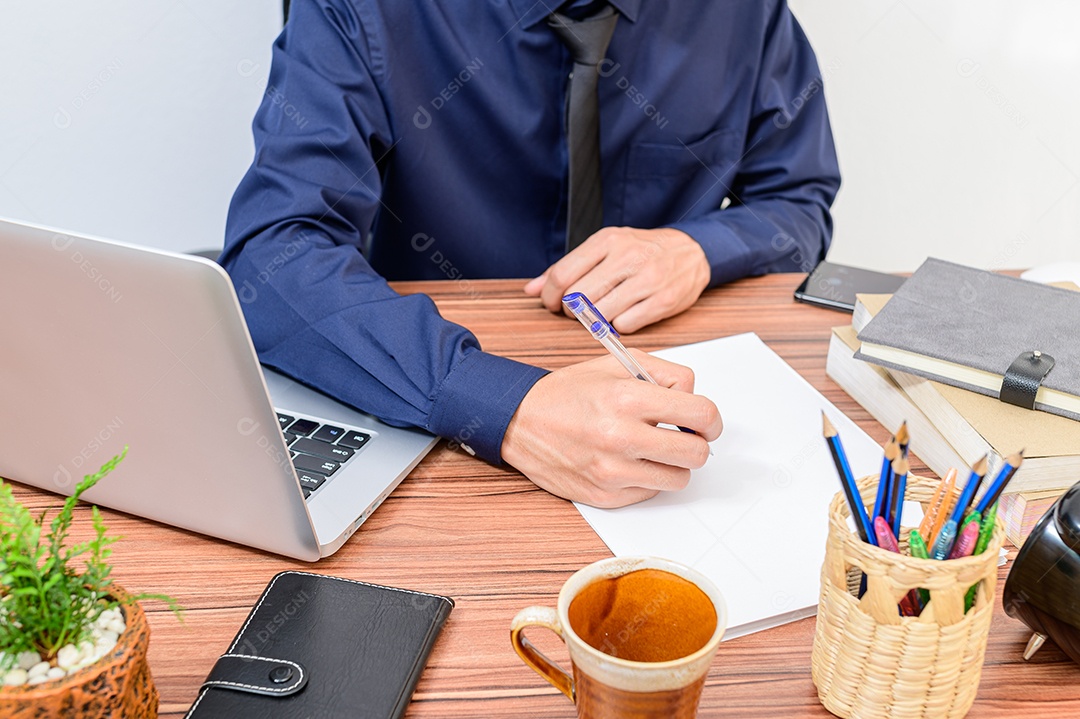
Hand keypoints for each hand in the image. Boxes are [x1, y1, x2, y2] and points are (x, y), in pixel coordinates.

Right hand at [501, 350, 722, 507]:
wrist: (520, 422)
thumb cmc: (569, 392)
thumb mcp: (616, 364)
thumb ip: (664, 374)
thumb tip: (694, 400)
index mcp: (626, 398)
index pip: (701, 414)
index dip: (711, 419)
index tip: (705, 422)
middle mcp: (620, 437)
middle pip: (696, 453)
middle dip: (695, 443)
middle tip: (681, 436)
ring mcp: (612, 472)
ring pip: (678, 479)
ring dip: (672, 464)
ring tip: (652, 449)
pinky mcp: (605, 496)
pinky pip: (650, 493)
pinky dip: (646, 478)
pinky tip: (627, 462)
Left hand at [523, 227, 710, 333]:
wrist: (691, 252)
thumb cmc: (642, 251)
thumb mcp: (605, 248)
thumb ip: (566, 268)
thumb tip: (531, 289)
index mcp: (608, 240)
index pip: (564, 275)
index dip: (551, 296)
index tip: (552, 303)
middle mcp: (628, 257)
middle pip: (579, 298)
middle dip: (571, 311)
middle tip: (577, 311)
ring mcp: (647, 280)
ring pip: (600, 315)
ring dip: (594, 321)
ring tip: (601, 313)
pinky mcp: (662, 301)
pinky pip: (625, 326)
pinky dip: (618, 327)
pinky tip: (623, 315)